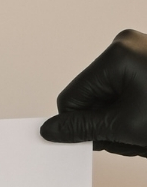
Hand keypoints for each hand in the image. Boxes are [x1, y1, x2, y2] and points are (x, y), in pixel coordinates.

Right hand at [40, 29, 146, 156]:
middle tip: (130, 136)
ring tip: (143, 131)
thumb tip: (51, 130)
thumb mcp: (123, 126)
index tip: (100, 139)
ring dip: (120, 124)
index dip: (79, 125)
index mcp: (115, 55)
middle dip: (104, 125)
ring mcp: (138, 53)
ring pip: (107, 100)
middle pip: (89, 99)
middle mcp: (125, 47)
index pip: (71, 99)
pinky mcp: (146, 64)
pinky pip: (125, 94)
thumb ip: (81, 128)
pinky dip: (133, 115)